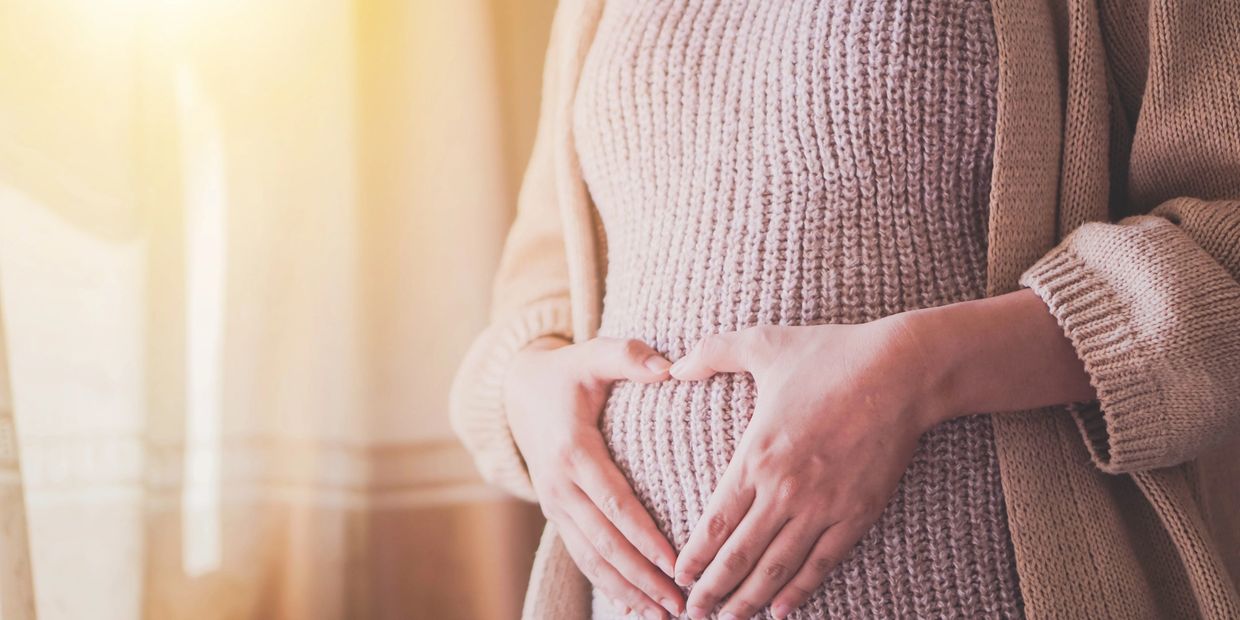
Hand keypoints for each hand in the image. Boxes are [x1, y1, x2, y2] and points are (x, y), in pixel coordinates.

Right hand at [505, 336, 684, 618]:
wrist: (516, 391)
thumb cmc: (566, 372)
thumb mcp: (593, 353)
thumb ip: (629, 356)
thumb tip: (671, 368)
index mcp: (573, 450)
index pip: (614, 502)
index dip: (643, 535)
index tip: (675, 562)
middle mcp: (560, 485)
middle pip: (604, 542)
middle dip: (642, 576)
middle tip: (681, 602)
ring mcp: (555, 504)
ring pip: (591, 558)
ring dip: (627, 590)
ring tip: (664, 614)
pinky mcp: (557, 514)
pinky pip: (582, 556)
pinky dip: (608, 585)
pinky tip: (636, 607)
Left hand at [668, 317, 948, 618]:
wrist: (902, 371)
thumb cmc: (831, 354)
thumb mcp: (763, 343)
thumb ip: (713, 353)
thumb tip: (673, 366)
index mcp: (756, 455)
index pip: (716, 522)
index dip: (695, 556)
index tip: (678, 575)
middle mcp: (785, 489)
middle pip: (740, 555)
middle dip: (712, 590)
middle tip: (692, 614)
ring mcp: (823, 506)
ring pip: (778, 567)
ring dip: (750, 599)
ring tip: (730, 619)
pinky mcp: (858, 513)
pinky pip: (823, 562)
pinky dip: (800, 589)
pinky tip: (782, 609)